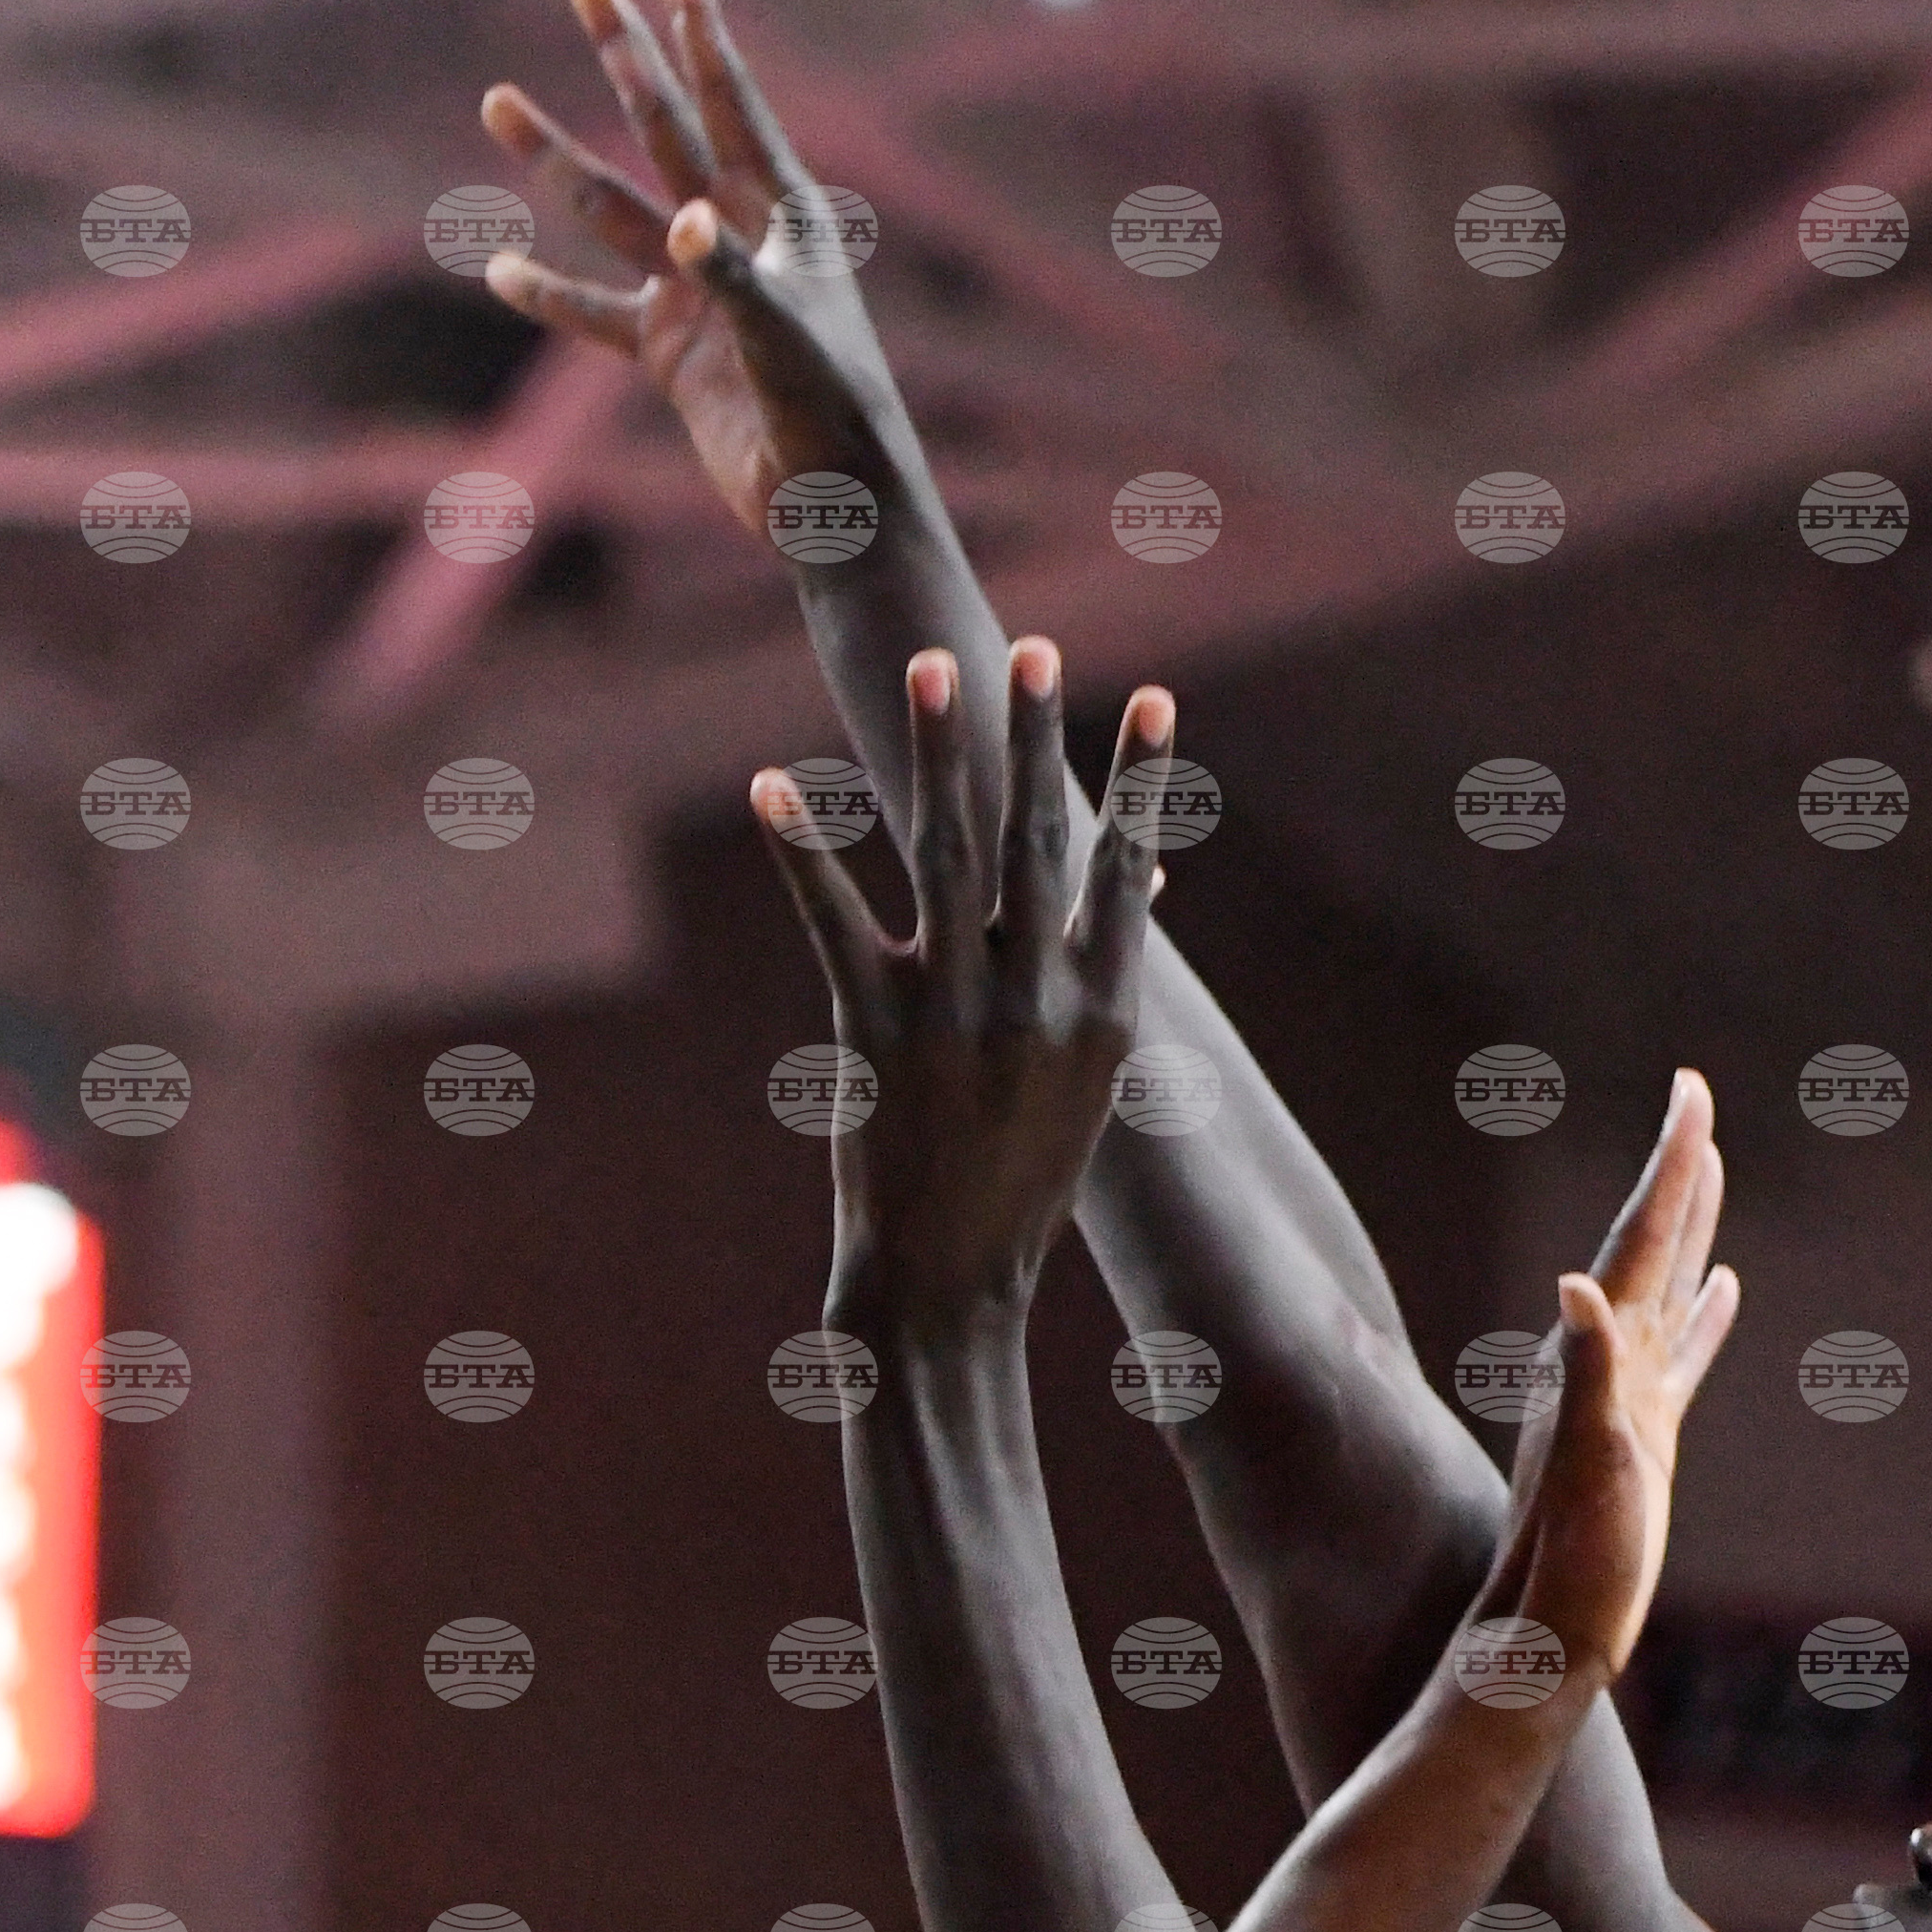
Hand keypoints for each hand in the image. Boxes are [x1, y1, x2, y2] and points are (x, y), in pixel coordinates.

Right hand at [479, 0, 904, 545]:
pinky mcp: (668, 350)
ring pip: (613, 208)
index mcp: (783, 211)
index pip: (729, 98)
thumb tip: (687, 227)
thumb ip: (735, 278)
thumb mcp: (786, 338)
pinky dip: (548, 294)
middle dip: (626, 51)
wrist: (831, 502)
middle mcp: (736, 235)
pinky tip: (500, 268)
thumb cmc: (832, 411)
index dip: (699, 21)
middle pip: (665, 124)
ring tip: (496, 102)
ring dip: (555, 158)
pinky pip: (595, 311)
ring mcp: (697, 289)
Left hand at [754, 639, 1158, 1326]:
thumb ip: (1101, 975)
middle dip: (1038, 739)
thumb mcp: (1085, 1080)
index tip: (1159, 701)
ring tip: (933, 670)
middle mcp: (1035, 1002)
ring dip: (939, 756)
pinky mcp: (873, 1028)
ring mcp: (954, 1012)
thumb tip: (1149, 877)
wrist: (949, 1280)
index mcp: (1099, 1013)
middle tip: (1036, 651)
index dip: (1143, 785)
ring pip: (949, 857)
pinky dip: (801, 849)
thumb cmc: (1022, 1179)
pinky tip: (772, 785)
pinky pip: (835, 920)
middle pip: (1039, 843)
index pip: (1126, 874)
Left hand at [1481, 1076, 1738, 1691]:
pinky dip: (1705, 1312)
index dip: (1671, 1166)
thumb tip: (1576, 1287)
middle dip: (1676, 1170)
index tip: (1692, 1093)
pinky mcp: (1645, 1433)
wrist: (1549, 1636)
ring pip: (1668, 1285)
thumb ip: (1586, 1376)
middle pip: (1649, 1243)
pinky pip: (1684, 1350)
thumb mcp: (1590, 1468)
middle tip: (1695, 1096)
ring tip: (1710, 1167)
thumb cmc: (1571, 1566)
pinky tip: (1725, 1290)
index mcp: (1596, 1357)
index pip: (1640, 1240)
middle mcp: (1605, 1362)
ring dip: (1690, 1225)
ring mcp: (1627, 1395)